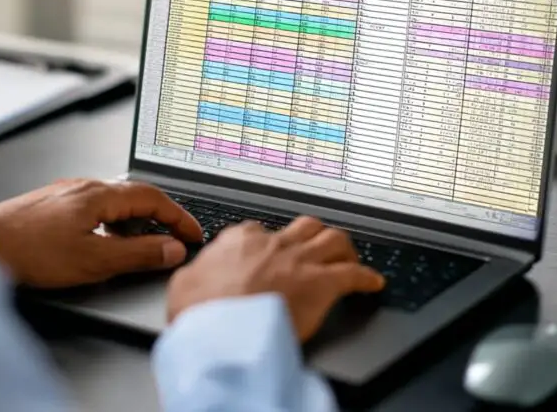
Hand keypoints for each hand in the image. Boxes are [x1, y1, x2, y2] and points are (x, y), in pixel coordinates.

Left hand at [0, 179, 202, 287]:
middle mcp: (83, 186)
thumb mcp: (94, 260)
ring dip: (135, 223)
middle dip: (161, 218)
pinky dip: (112, 224)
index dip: (179, 217)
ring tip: (144, 247)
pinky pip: (94, 209)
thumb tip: (171, 248)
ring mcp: (65, 193)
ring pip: (113, 203)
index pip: (153, 198)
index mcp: (98, 194)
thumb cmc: (29, 252)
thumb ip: (138, 254)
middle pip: (135, 196)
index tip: (193, 234)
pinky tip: (105, 243)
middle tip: (176, 239)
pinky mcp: (51, 205)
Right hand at [166, 217, 384, 340]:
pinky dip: (366, 278)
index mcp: (239, 241)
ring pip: (334, 239)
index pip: (259, 231)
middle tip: (316, 249)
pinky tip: (373, 283)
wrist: (224, 330)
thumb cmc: (202, 311)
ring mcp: (301, 261)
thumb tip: (192, 277)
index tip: (270, 254)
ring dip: (343, 248)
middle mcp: (274, 244)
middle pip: (304, 226)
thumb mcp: (183, 285)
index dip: (268, 243)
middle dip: (312, 236)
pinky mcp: (323, 284)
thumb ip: (195, 274)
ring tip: (347, 258)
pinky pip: (354, 274)